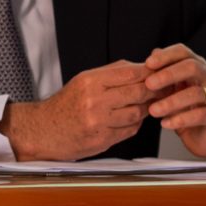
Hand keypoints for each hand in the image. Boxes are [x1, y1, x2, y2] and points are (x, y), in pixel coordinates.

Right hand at [0, 60, 151, 159]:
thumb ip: (113, 72)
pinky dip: (135, 125)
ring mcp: (98, 122)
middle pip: (137, 93)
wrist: (43, 131)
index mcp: (90, 81)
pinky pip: (129, 130)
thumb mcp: (84, 81)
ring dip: (145, 109)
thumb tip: (142, 66)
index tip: (159, 74)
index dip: (149, 73)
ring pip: (137, 113)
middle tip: (162, 90)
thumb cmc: (65, 105)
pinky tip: (131, 120)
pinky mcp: (101, 140)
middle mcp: (94, 101)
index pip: (130, 73)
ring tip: (146, 105)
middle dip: (153, 91)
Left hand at [142, 44, 205, 157]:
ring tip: (153, 110)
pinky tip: (166, 123)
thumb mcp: (173, 90)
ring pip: (196, 93)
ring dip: (171, 101)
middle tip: (149, 84)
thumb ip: (164, 73)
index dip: (166, 56)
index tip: (148, 63)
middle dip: (168, 74)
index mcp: (198, 67)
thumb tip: (154, 53)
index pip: (184, 53)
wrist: (203, 136)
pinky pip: (201, 115)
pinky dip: (181, 119)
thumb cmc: (188, 110)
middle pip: (193, 67)